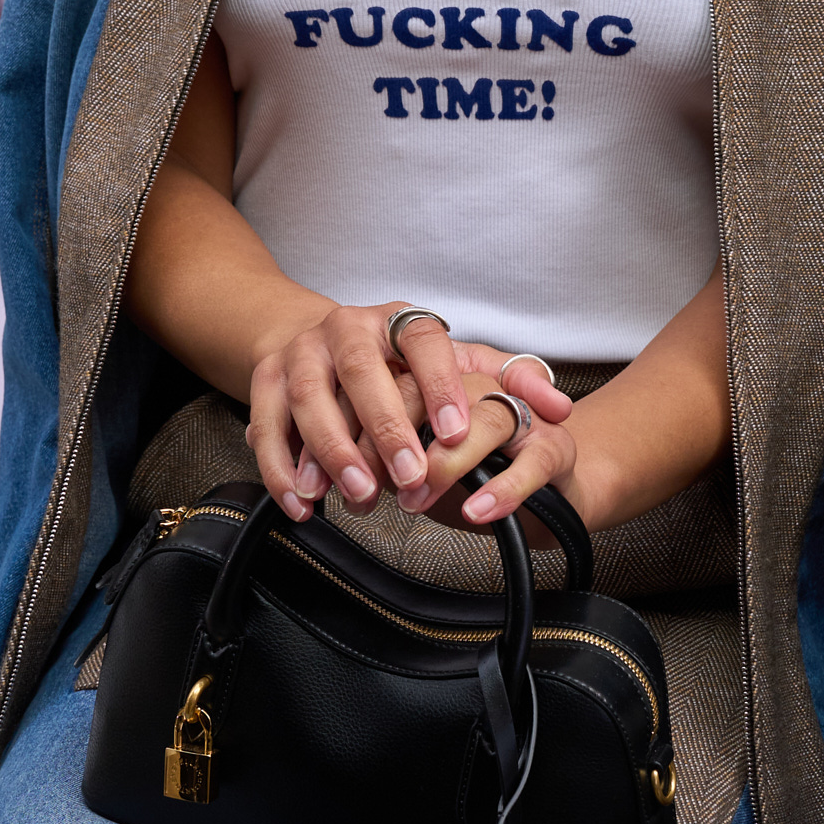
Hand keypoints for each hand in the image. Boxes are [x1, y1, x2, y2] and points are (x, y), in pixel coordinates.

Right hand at [246, 303, 570, 521]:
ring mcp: (301, 352)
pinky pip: (266, 425)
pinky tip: (304, 503)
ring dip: (331, 450)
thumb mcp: (453, 363)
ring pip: (309, 397)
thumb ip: (509, 381)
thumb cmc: (395, 364)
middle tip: (409, 478)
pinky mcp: (263, 381)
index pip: (424, 341)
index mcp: (399, 321)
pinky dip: (281, 467)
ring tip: (358, 495)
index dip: (440, 384)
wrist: (312, 341)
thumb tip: (560, 408)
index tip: (457, 430)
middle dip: (384, 427)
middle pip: (362, 371)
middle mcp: (348, 328)